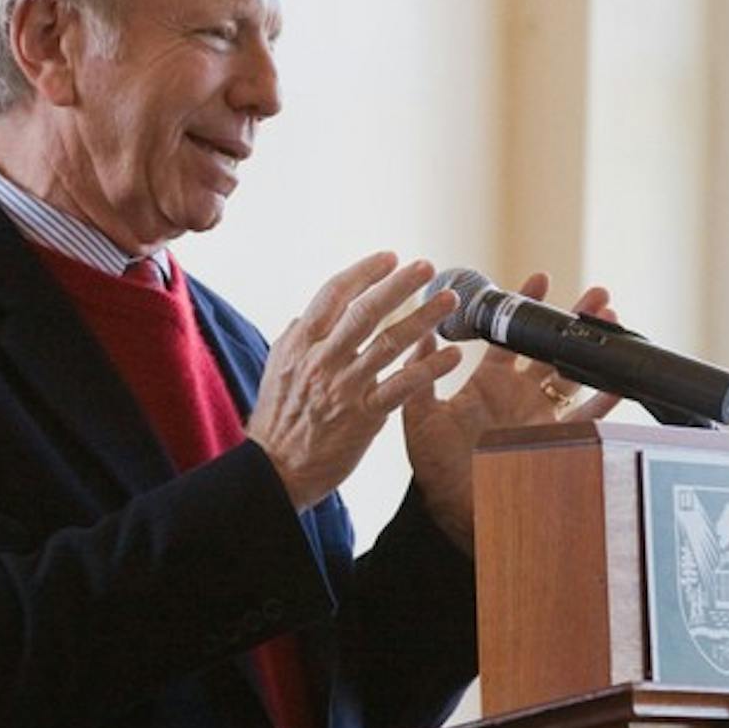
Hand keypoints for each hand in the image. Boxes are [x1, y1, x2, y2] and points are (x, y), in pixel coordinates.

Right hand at [247, 252, 462, 510]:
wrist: (275, 470)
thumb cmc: (278, 419)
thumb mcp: (277, 369)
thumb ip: (297, 339)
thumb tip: (309, 314)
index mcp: (300, 343)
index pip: (333, 295)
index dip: (364, 273)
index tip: (389, 257)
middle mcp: (322, 360)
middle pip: (365, 312)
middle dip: (399, 285)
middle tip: (426, 266)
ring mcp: (344, 387)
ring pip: (389, 343)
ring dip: (424, 318)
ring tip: (449, 300)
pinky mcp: (364, 416)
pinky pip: (402, 385)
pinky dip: (429, 367)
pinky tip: (452, 354)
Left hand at [402, 275, 621, 552]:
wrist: (455, 508)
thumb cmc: (434, 466)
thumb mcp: (420, 414)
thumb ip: (421, 372)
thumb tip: (420, 327)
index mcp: (489, 381)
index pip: (510, 335)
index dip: (526, 306)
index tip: (540, 278)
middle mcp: (520, 393)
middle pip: (552, 347)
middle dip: (574, 319)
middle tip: (597, 294)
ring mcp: (542, 415)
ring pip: (576, 372)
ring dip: (595, 347)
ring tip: (613, 320)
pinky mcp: (558, 439)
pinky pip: (590, 417)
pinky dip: (609, 397)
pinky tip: (623, 376)